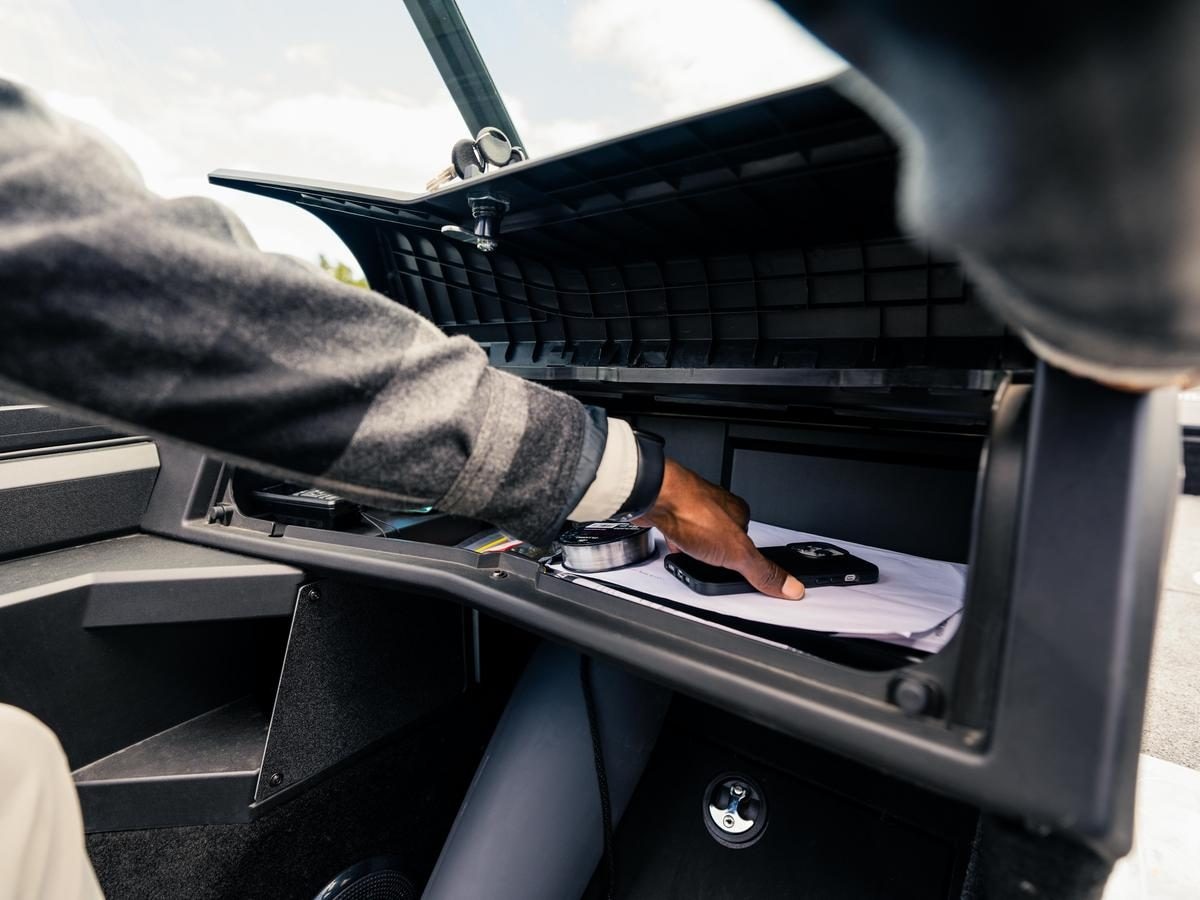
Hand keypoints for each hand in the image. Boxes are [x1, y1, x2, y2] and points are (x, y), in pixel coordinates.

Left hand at [635, 459, 804, 599]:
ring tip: (692, 560)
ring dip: (695, 547)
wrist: (653, 496)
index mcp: (739, 512)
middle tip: (712, 569)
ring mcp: (691, 507)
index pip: (750, 541)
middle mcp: (716, 506)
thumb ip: (762, 571)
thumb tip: (790, 586)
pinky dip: (676, 540)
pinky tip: (675, 547)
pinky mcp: (669, 510)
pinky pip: (676, 529)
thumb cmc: (692, 511)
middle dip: (716, 554)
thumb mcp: (736, 552)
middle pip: (722, 536)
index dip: (745, 560)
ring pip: (698, 532)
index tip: (742, 573)